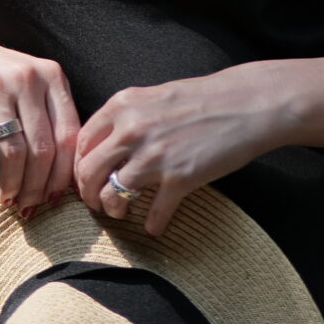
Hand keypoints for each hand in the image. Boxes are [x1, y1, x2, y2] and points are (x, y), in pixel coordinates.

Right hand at [0, 24, 80, 216]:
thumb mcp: (31, 83)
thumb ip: (50, 116)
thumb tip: (65, 177)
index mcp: (51, 76)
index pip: (68, 135)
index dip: (63, 173)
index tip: (54, 198)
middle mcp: (27, 78)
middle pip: (42, 149)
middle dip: (37, 187)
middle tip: (28, 207)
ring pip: (13, 151)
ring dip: (12, 186)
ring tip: (8, 201)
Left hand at [74, 68, 280, 235]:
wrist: (244, 105)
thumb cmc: (200, 99)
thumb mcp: (152, 97)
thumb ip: (125, 117)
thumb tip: (103, 145)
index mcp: (122, 106)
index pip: (82, 143)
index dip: (79, 166)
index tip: (85, 178)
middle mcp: (132, 131)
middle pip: (88, 172)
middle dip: (87, 193)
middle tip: (96, 203)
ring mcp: (155, 157)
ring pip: (112, 195)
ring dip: (113, 210)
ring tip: (121, 214)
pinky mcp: (179, 179)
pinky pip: (154, 213)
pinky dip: (152, 225)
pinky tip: (154, 227)